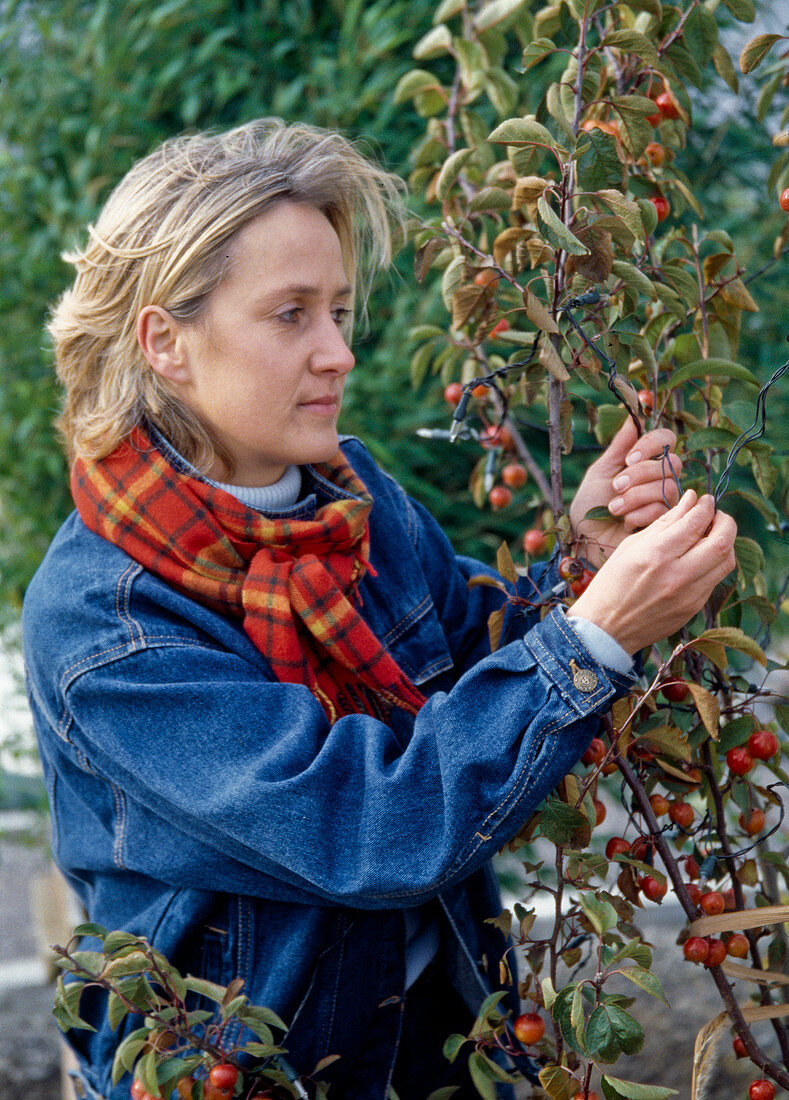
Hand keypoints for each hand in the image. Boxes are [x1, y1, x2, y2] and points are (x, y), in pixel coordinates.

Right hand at [568, 490, 736, 654]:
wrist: (606, 627)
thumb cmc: (611, 582)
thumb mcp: (630, 545)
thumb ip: (664, 523)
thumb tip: (690, 500)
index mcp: (655, 554)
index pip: (695, 522)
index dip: (705, 506)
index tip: (704, 500)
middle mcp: (676, 574)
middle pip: (722, 541)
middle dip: (725, 521)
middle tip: (715, 516)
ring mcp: (688, 594)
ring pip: (726, 561)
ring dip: (725, 543)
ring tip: (711, 536)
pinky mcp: (693, 608)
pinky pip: (715, 579)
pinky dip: (713, 563)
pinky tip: (700, 558)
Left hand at [569, 418, 681, 567]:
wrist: (586, 538)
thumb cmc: (590, 506)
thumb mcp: (600, 471)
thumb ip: (618, 446)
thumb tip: (633, 417)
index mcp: (644, 462)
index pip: (666, 439)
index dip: (652, 445)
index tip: (629, 458)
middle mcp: (660, 479)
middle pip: (671, 463)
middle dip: (639, 474)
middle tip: (616, 486)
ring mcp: (666, 501)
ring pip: (668, 487)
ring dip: (635, 496)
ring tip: (614, 507)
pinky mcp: (667, 523)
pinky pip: (663, 509)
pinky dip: (638, 514)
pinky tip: (625, 522)